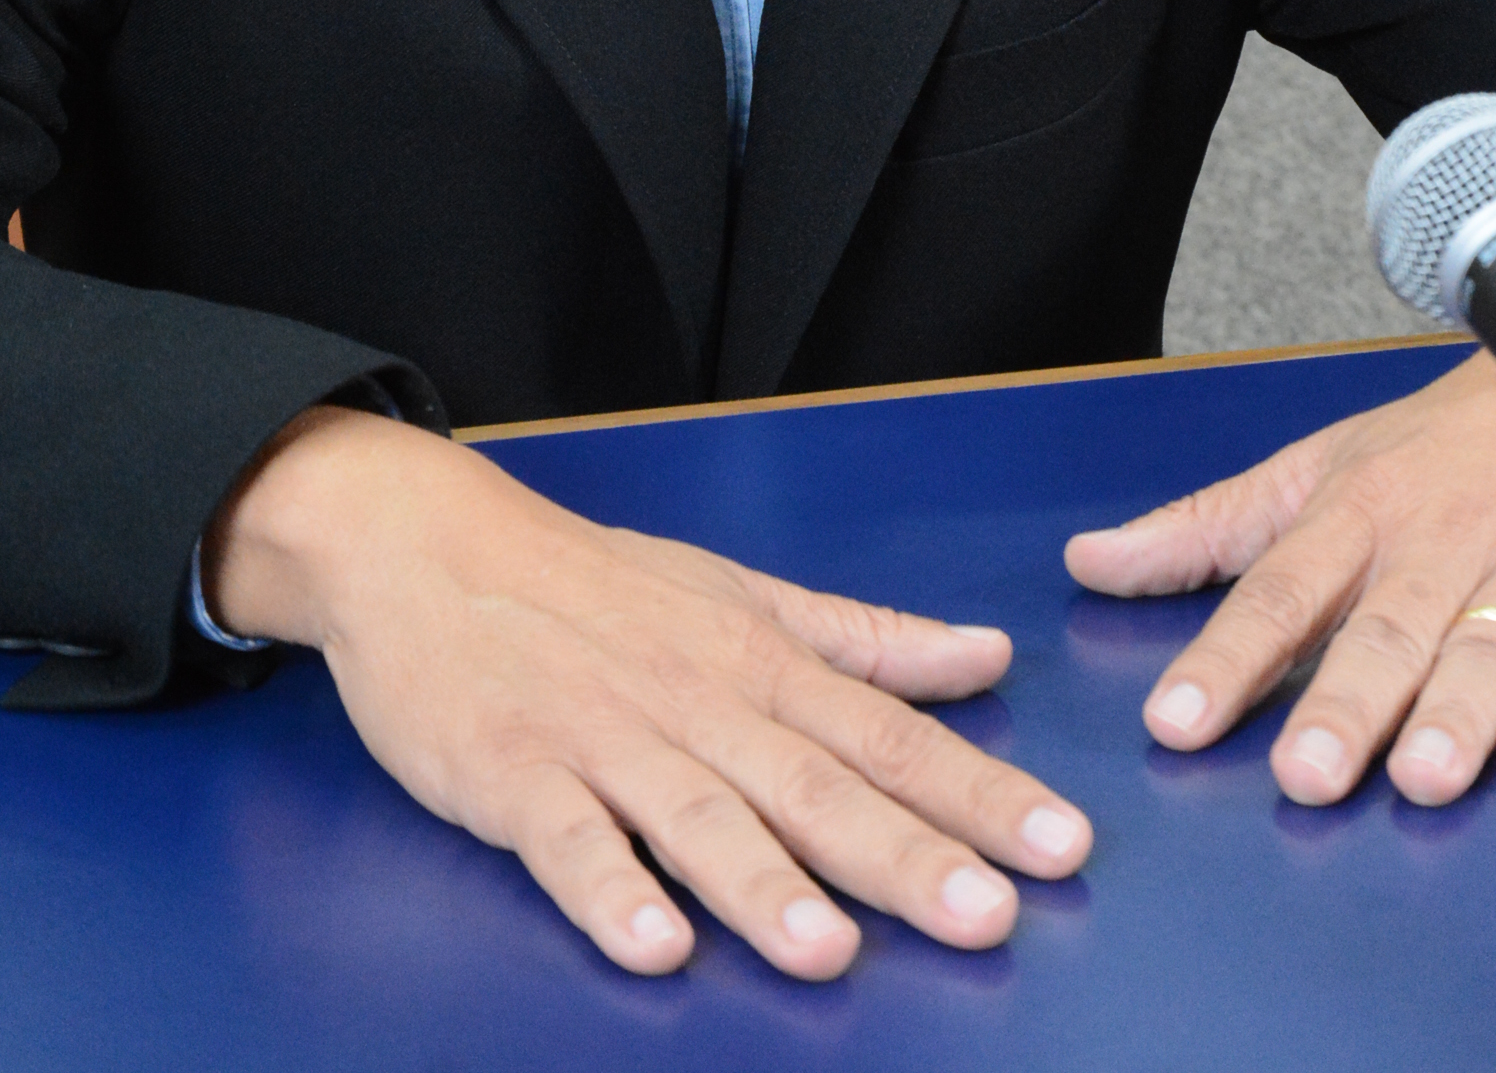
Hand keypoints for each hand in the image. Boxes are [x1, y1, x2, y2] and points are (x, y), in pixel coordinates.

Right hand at [204, 406, 1090, 977]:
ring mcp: (604, 738)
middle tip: (990, 914)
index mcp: (760, 663)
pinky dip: (609, 890)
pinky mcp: (513, 772)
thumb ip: (865, 639)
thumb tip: (987, 656)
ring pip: (697, 816)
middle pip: (812, 783)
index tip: (1064, 845)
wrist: (430, 543)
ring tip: (830, 951)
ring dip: (763, 885)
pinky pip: (565, 839)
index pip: (888, 733)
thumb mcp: (744, 597)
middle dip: (904, 854)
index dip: (978, 791)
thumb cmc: (599, 584)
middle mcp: (699, 702)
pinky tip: (653, 944)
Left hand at [1063, 281, 1495, 809]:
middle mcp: (1436, 547)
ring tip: (1421, 776)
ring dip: (1455, 716)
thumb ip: (1205, 528)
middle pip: (1385, 632)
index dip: (1224, 657)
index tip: (1175, 721)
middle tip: (1305, 773)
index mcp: (1356, 512)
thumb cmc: (1438, 448)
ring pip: (1486, 651)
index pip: (1277, 589)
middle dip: (1345, 704)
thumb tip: (1089, 561)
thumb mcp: (1313, 468)